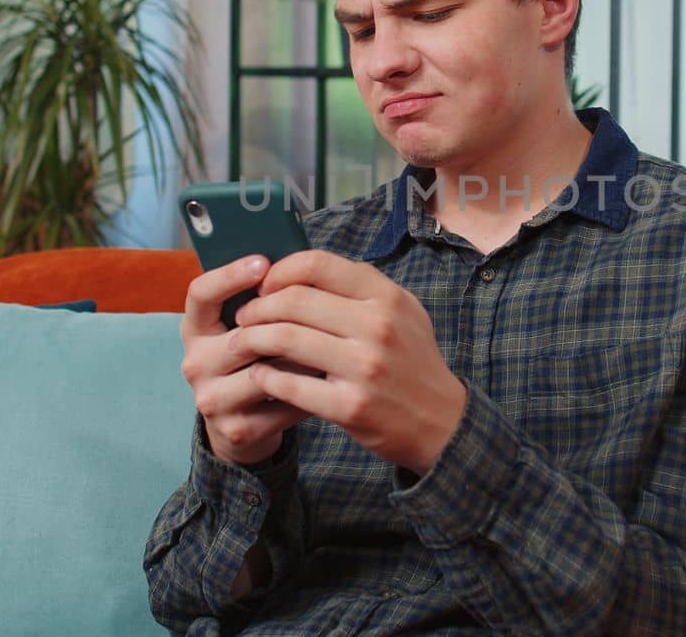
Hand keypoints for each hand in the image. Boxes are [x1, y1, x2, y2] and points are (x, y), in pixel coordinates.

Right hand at [180, 255, 312, 466]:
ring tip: (334, 344)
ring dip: (304, 357)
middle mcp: (195, 362)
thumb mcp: (250, 325)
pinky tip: (332, 378)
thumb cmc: (259, 357)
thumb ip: (264, 298)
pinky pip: (284, 400)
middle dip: (285, 322)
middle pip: (242, 333)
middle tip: (323, 308)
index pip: (200, 293)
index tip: (263, 262)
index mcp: (196, 327)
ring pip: (266, 370)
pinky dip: (312, 388)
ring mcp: (211, 398)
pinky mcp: (237, 429)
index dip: (229, 275)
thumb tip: (299, 261)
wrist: (247, 422)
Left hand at [231, 250, 466, 475]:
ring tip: (242, 343)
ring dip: (252, 338)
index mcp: (386, 297)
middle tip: (244, 317)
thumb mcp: (403, 312)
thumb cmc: (413, 362)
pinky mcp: (350, 406)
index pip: (318, 264)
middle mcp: (377, 327)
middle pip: (294, 300)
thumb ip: (361, 288)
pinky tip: (261, 375)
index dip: (280, 271)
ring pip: (285, 338)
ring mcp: (364, 368)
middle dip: (257, 306)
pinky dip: (266, 376)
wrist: (442, 422)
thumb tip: (303, 269)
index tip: (265, 286)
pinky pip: (290, 385)